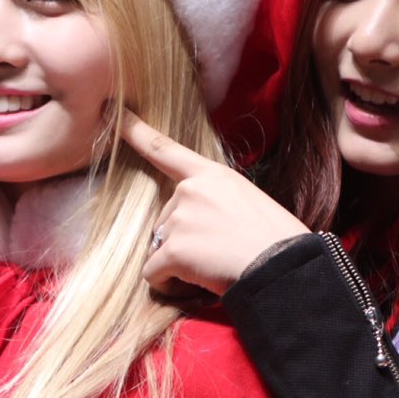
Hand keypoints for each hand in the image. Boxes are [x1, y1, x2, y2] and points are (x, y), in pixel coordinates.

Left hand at [120, 109, 308, 296]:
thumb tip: (200, 224)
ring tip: (214, 268)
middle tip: (219, 253)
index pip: (166, 149)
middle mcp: (189, 191)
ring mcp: (179, 218)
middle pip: (164, 219)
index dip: (136, 131)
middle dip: (182, 241)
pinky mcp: (172, 249)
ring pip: (159, 248)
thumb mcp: (249, 203)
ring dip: (178, 264)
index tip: (112, 112)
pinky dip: (168, 285)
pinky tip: (195, 285)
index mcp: (211, 175)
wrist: (286, 268)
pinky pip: (153, 273)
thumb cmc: (278, 241)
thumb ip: (216, 202)